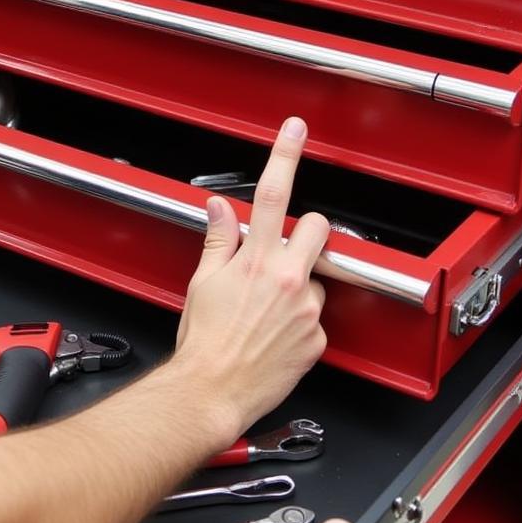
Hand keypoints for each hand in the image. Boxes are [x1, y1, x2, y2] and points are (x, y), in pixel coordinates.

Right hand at [173, 116, 328, 436]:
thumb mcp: (203, 283)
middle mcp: (288, 280)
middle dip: (307, 232)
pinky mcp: (317, 339)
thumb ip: (218, 240)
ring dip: (301, 284)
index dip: (285, 155)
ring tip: (271, 308)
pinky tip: (277, 333)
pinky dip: (301, 322)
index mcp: (256, 260)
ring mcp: (306, 310)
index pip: (274, 194)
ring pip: (318, 277)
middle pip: (318, 228)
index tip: (295, 131)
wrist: (213, 391)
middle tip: (287, 248)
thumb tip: (221, 210)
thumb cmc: (204, 343)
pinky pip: (316, 318)